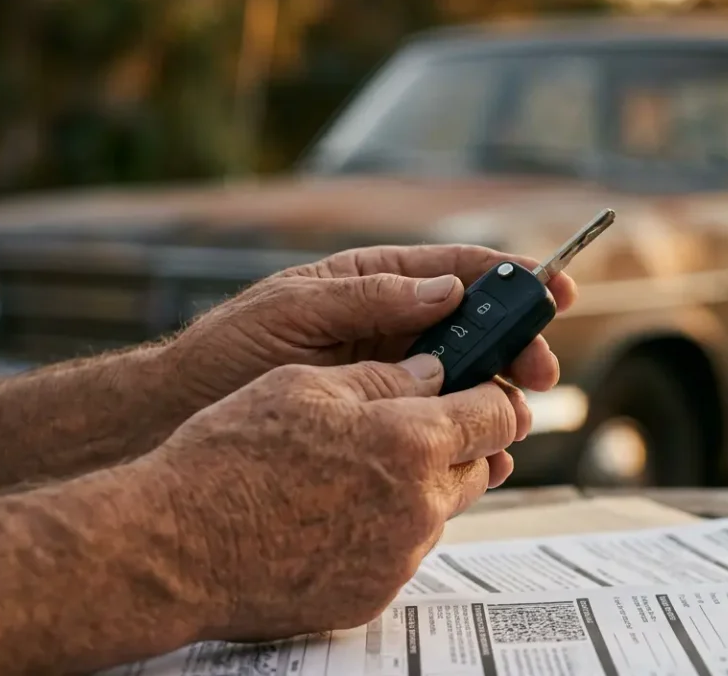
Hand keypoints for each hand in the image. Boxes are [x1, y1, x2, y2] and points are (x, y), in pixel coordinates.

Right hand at [148, 355, 516, 640]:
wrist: (175, 551)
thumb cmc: (228, 461)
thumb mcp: (303, 386)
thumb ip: (382, 379)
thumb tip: (432, 372)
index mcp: (411, 442)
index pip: (496, 415)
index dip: (489, 396)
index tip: (479, 391)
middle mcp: (419, 506)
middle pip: (476, 467)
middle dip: (454, 444)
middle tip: (408, 429)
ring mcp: (398, 558)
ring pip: (437, 511)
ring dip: (416, 489)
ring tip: (352, 474)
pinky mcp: (373, 595)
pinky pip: (400, 553)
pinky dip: (382, 531)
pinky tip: (331, 516)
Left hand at [164, 244, 576, 465]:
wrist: (173, 419)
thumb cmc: (224, 353)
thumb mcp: (293, 312)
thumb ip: (370, 299)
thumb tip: (448, 290)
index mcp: (373, 283)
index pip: (458, 270)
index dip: (511, 278)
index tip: (554, 291)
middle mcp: (390, 327)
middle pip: (476, 330)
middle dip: (516, 346)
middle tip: (539, 373)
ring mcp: (389, 376)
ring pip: (465, 382)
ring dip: (498, 397)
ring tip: (514, 420)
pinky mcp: (381, 422)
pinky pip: (437, 425)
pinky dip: (467, 439)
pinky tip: (487, 457)